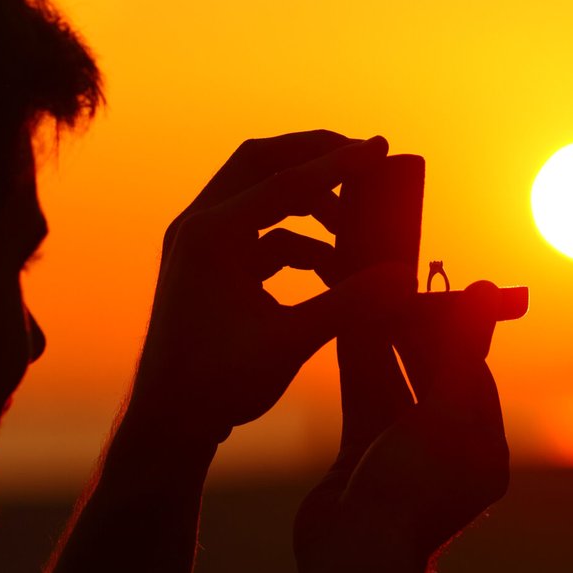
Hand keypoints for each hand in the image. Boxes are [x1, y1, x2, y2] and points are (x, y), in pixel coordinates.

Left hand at [133, 131, 409, 440]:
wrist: (167, 425)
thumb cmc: (217, 386)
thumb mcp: (290, 342)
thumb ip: (349, 303)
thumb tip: (405, 276)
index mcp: (209, 234)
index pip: (282, 180)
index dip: (337, 164)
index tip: (380, 147)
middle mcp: (197, 227)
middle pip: (262, 163)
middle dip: (315, 158)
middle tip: (366, 160)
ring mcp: (199, 245)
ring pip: (260, 197)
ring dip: (309, 204)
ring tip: (355, 227)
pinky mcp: (208, 267)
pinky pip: (258, 234)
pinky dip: (296, 241)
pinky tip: (333, 269)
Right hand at [294, 281, 508, 572]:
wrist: (353, 563)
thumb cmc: (410, 493)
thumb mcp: (443, 414)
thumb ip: (459, 350)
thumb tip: (487, 291)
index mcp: (483, 448)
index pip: (472, 370)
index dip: (452, 327)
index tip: (430, 288)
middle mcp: (448, 450)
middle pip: (432, 373)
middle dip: (412, 330)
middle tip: (391, 282)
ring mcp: (402, 454)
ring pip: (393, 382)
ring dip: (381, 340)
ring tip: (365, 290)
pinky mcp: (362, 458)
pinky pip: (362, 399)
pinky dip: (355, 363)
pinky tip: (343, 322)